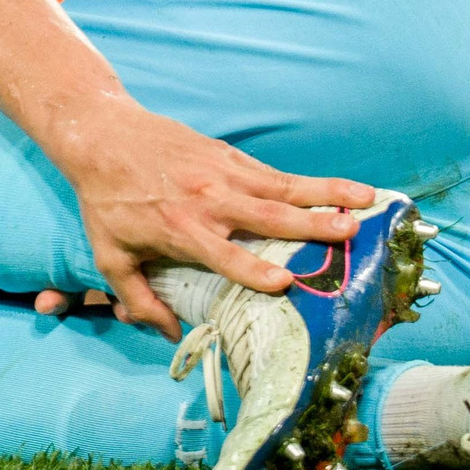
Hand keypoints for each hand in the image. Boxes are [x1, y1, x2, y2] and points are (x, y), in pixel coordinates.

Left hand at [54, 103, 376, 338]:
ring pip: (284, 187)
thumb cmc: (107, 201)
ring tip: (367, 199)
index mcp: (182, 231)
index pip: (224, 255)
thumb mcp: (111, 257)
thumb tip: (169, 334)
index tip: (287, 282)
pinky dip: (310, 180)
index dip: (254, 270)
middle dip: (312, 224)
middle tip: (351, 232)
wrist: (102, 136)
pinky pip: (275, 173)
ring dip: (328, 192)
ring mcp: (223, 174)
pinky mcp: (230, 156)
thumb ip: (139, 299)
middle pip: (268, 216)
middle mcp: (209, 202)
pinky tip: (341, 187)